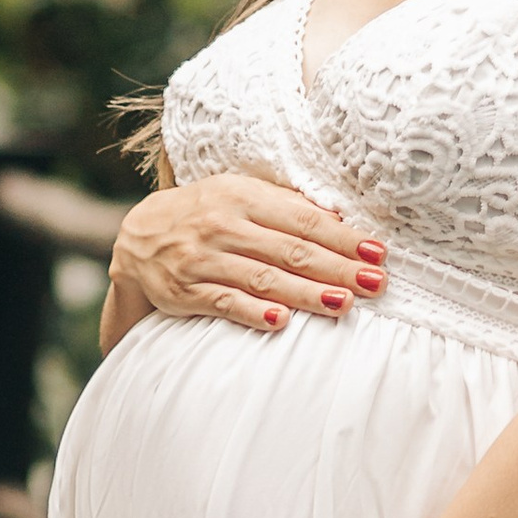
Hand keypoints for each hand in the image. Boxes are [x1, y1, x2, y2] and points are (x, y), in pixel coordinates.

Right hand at [110, 173, 383, 334]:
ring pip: (263, 278)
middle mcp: (224, 225)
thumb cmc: (207, 212)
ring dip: (306, 293)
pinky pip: (226, 303)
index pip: (303, 218)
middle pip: (290, 250)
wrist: (140, 235)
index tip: (376, 252)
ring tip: (344, 304)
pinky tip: (283, 323)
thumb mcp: (241, 194)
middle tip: (375, 283)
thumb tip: (340, 216)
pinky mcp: (186, 292)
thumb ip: (286, 204)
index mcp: (243, 196)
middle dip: (336, 268)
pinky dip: (254, 313)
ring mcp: (204, 259)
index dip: (342, 237)